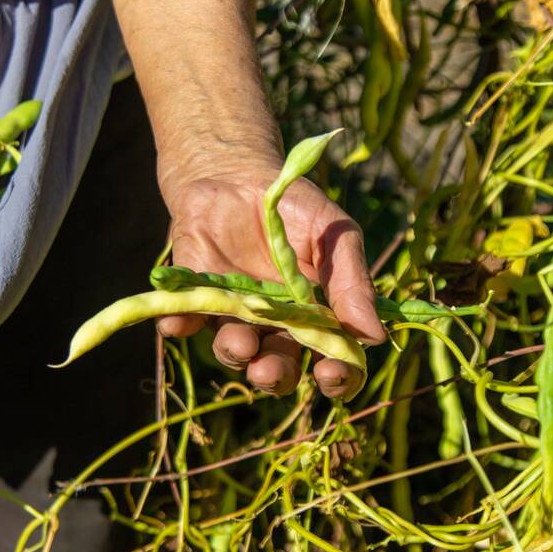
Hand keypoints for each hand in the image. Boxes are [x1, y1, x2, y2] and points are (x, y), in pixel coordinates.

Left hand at [158, 162, 385, 399]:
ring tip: (240, 342)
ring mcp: (232, 314)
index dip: (335, 377)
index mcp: (316, 317)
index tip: (331, 373)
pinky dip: (177, 326)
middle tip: (270, 369)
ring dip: (235, 352)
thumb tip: (375, 336)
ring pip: (233, 351)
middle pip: (278, 368)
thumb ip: (351, 282)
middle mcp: (274, 326)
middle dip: (274, 376)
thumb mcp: (334, 234)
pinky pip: (181, 322)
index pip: (331, 361)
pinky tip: (176, 323)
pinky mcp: (193, 298)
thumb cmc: (296, 207)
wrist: (239, 174)